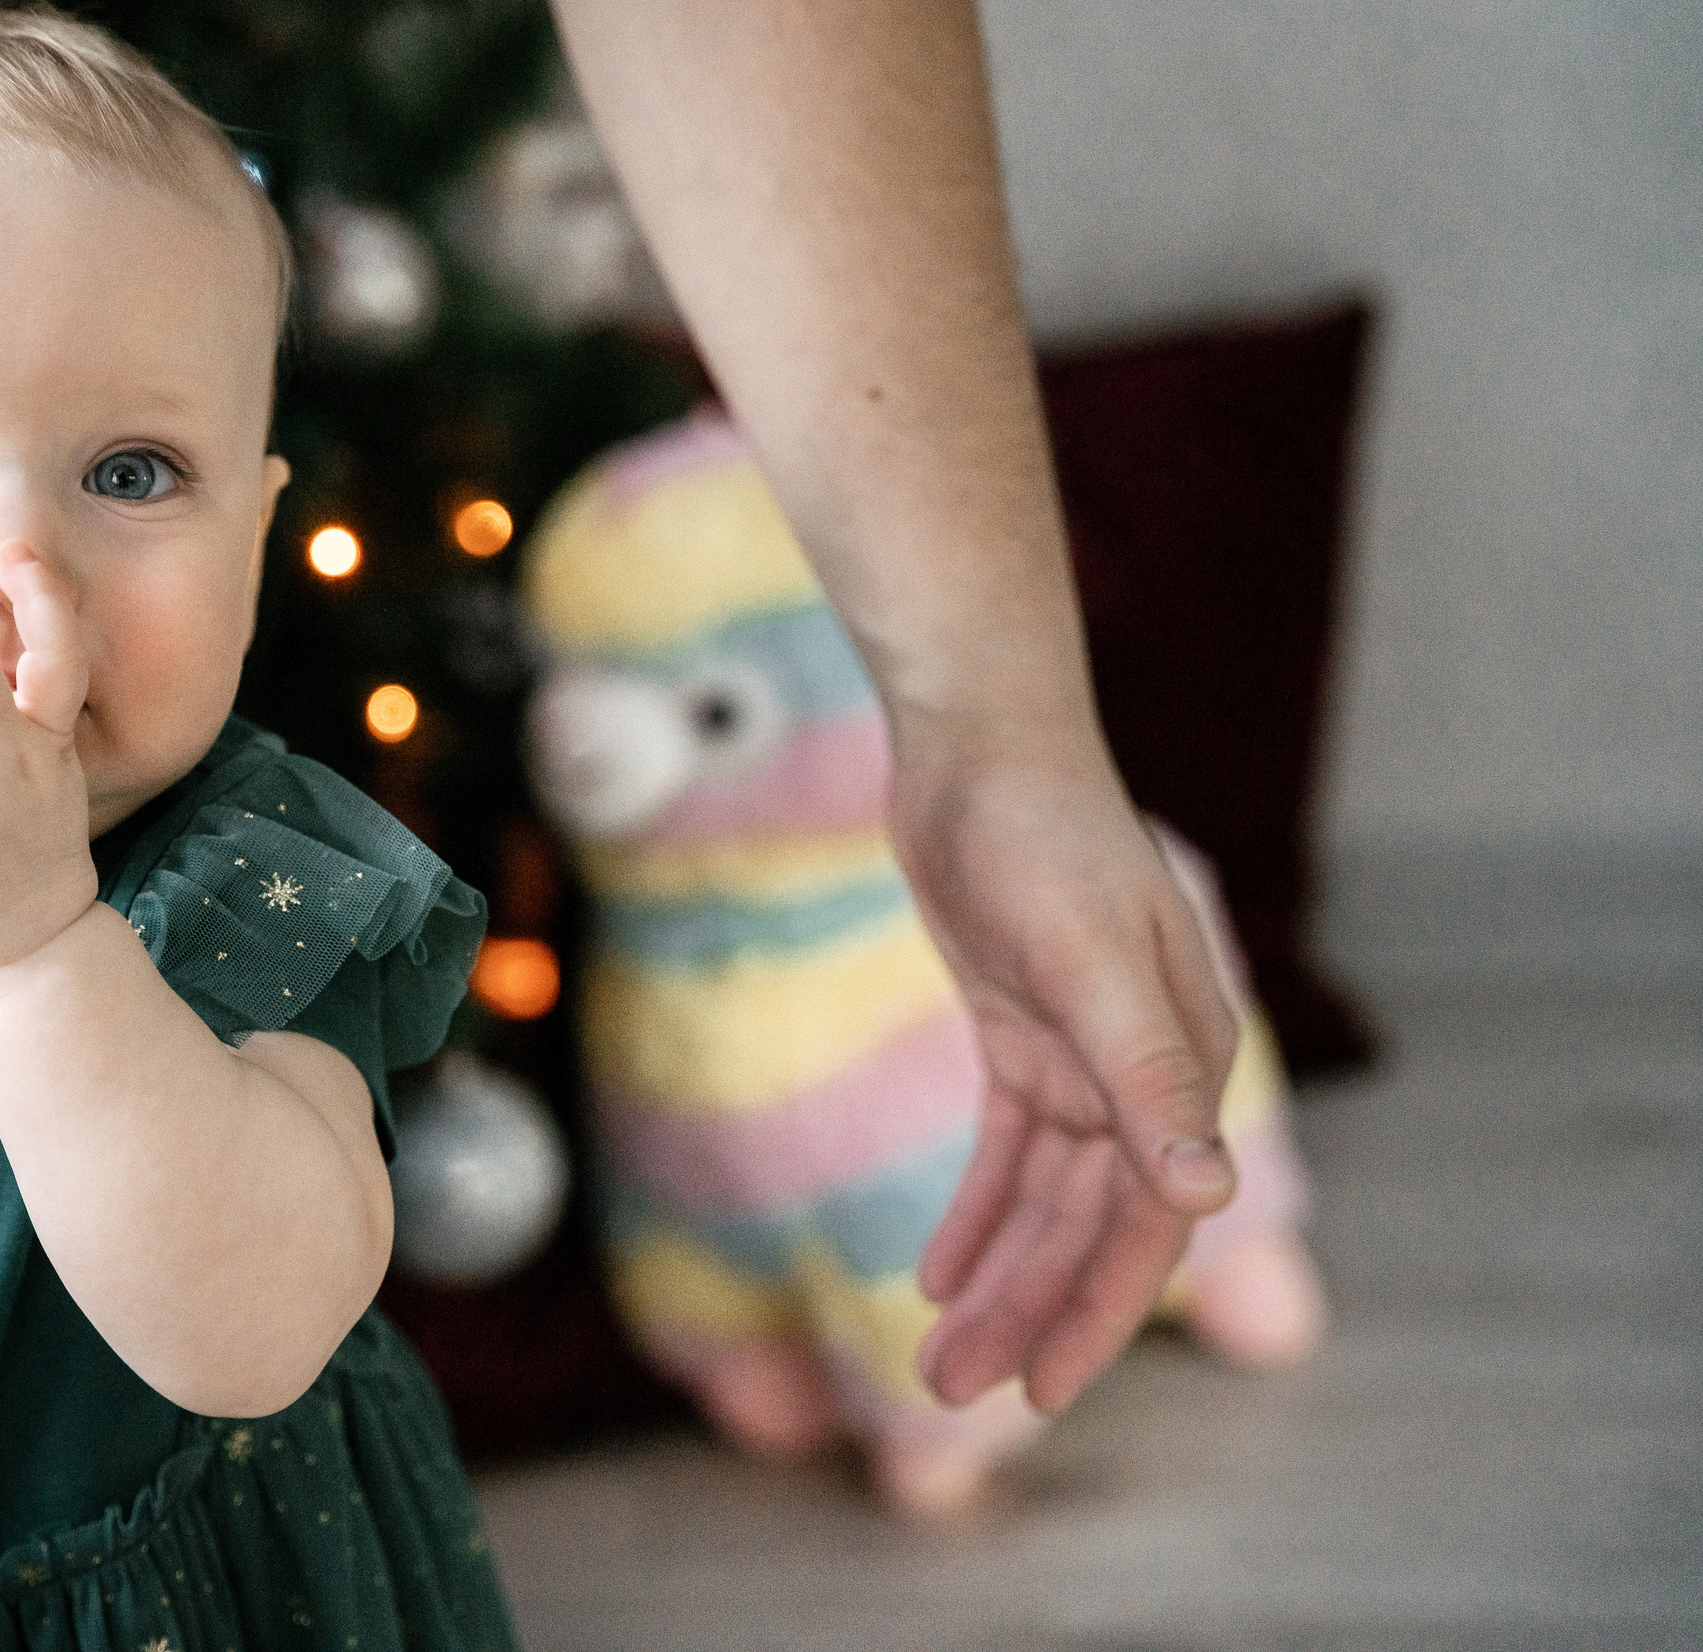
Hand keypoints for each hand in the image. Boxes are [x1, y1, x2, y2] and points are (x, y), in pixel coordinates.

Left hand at [895, 729, 1239, 1412]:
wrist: (979, 745)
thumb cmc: (1045, 837)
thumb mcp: (1091, 962)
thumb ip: (1145, 1080)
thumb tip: (1205, 1191)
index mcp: (1189, 1064)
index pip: (1153, 1220)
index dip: (1097, 1310)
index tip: (1040, 1394)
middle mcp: (1148, 1071)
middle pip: (1092, 1224)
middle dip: (1029, 1311)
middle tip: (949, 1392)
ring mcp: (1084, 1054)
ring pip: (1043, 1199)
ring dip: (996, 1276)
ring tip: (934, 1356)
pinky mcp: (1023, 1034)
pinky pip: (1007, 1150)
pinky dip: (975, 1210)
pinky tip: (935, 1271)